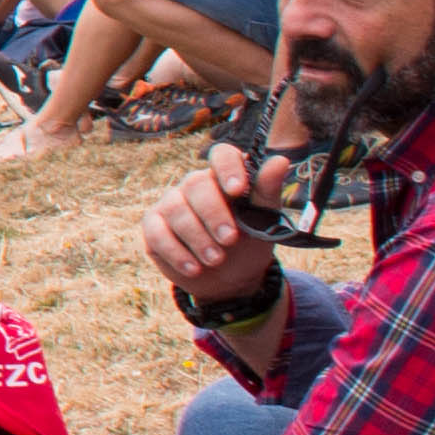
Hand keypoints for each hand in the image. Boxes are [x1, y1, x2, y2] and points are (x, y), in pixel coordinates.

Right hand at [138, 146, 263, 305]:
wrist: (230, 280)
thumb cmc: (249, 244)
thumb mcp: (264, 222)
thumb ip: (268, 192)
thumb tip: (280, 160)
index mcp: (225, 178)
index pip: (222, 154)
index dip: (227, 168)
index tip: (237, 190)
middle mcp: (195, 185)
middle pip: (196, 184)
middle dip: (214, 214)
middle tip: (230, 240)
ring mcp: (171, 203)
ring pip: (176, 209)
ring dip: (198, 238)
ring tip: (216, 260)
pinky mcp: (154, 225)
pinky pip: (157, 233)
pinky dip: (177, 253)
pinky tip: (195, 268)